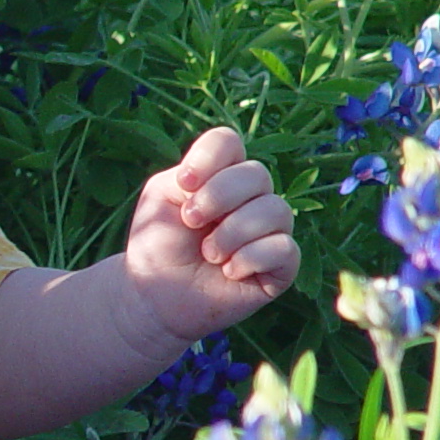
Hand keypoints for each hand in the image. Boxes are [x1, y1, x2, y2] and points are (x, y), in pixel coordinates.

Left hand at [124, 126, 299, 346]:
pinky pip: (284, 248)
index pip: (228, 143)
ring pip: (276, 210)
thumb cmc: (159, 244)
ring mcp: (271, 230)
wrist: (156, 296)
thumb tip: (222, 177)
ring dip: (232, 233)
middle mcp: (252, 198)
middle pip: (256, 174)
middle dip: (218, 197)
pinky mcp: (282, 266)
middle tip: (191, 222)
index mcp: (221, 175)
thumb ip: (187, 174)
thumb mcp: (161, 198)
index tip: (184, 184)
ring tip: (209, 254)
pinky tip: (229, 272)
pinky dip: (249, 259)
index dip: (208, 158)